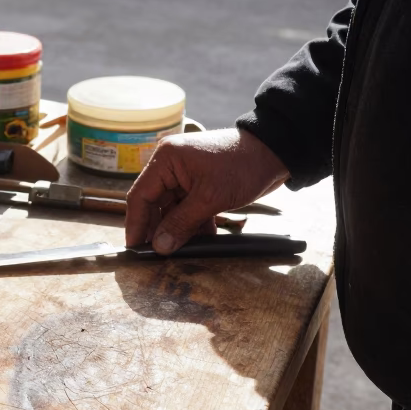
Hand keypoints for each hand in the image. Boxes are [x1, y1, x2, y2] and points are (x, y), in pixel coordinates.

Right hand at [125, 128, 290, 253]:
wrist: (275, 153)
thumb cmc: (242, 165)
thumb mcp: (210, 198)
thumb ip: (181, 223)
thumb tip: (160, 247)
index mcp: (166, 160)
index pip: (140, 196)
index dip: (136, 225)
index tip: (135, 249)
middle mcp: (171, 167)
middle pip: (154, 205)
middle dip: (158, 231)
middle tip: (157, 256)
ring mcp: (185, 177)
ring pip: (172, 211)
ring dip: (177, 231)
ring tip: (181, 252)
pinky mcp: (200, 186)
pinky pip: (188, 210)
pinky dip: (193, 226)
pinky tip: (200, 241)